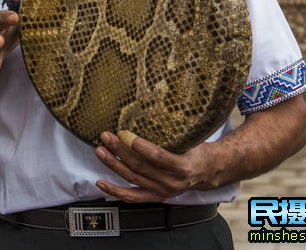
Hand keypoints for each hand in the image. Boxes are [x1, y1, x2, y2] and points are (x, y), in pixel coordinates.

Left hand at [94, 131, 214, 201]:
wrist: (205, 171)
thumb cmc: (195, 150)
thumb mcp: (189, 139)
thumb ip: (171, 132)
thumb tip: (149, 108)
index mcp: (182, 166)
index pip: (157, 156)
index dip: (138, 145)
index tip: (123, 132)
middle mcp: (170, 181)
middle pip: (140, 166)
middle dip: (120, 149)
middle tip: (106, 136)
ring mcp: (161, 191)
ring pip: (132, 178)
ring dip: (113, 164)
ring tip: (100, 150)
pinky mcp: (154, 197)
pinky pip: (131, 196)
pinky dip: (115, 191)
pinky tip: (101, 183)